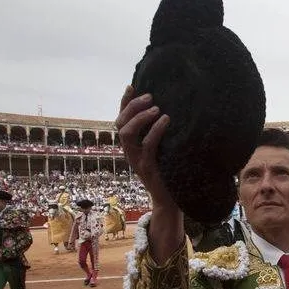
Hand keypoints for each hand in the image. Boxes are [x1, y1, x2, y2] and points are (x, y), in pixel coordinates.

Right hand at [114, 86, 173, 208]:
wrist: (168, 202)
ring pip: (127, 134)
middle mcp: (130, 152)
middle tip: (149, 96)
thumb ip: (158, 136)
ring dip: (140, 117)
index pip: (122, 120)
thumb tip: (168, 112)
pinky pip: (147, 146)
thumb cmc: (167, 174)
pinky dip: (155, 130)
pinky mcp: (147, 168)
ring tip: (156, 108)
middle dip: (131, 107)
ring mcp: (136, 160)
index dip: (124, 103)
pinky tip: (166, 120)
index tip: (131, 86)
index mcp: (131, 146)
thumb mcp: (161, 151)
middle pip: (120, 124)